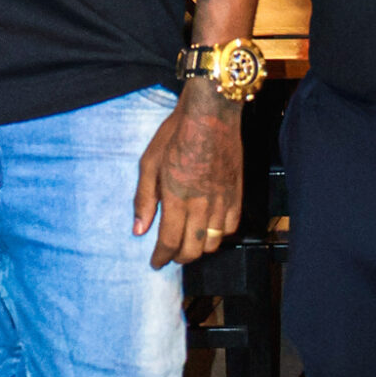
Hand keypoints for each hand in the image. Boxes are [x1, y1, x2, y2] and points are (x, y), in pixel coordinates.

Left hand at [134, 86, 243, 268]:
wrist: (211, 113)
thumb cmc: (175, 134)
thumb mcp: (148, 162)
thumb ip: (144, 199)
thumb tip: (139, 230)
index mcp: (176, 196)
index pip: (169, 241)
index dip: (161, 257)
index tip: (155, 263)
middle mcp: (201, 202)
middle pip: (192, 248)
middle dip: (179, 258)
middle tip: (169, 256)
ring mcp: (222, 199)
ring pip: (213, 242)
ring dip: (198, 249)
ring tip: (188, 244)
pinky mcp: (236, 193)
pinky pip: (231, 227)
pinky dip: (218, 235)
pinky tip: (208, 230)